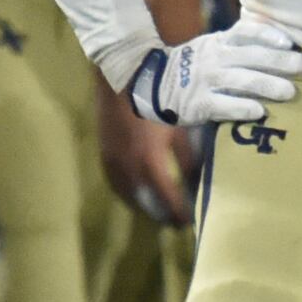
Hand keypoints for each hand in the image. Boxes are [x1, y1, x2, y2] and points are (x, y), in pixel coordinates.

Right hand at [97, 87, 191, 223]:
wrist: (120, 79)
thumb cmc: (156, 99)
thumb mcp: (180, 127)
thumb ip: (188, 157)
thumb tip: (196, 181)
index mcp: (151, 162)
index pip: (168, 199)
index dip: (179, 213)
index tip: (189, 222)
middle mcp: (129, 169)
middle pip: (146, 203)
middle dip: (161, 214)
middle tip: (174, 221)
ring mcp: (114, 163)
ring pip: (128, 196)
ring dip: (143, 205)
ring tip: (158, 209)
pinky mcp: (104, 155)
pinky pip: (116, 184)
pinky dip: (128, 193)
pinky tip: (137, 191)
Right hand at [125, 20, 301, 125]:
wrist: (154, 82)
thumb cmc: (195, 64)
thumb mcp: (213, 45)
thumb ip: (239, 42)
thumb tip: (277, 36)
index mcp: (219, 41)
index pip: (246, 31)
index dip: (268, 35)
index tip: (290, 42)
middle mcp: (214, 58)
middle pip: (251, 57)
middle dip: (280, 61)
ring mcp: (206, 80)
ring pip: (242, 81)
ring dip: (269, 85)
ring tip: (290, 92)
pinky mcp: (199, 104)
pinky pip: (224, 105)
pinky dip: (244, 107)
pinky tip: (261, 111)